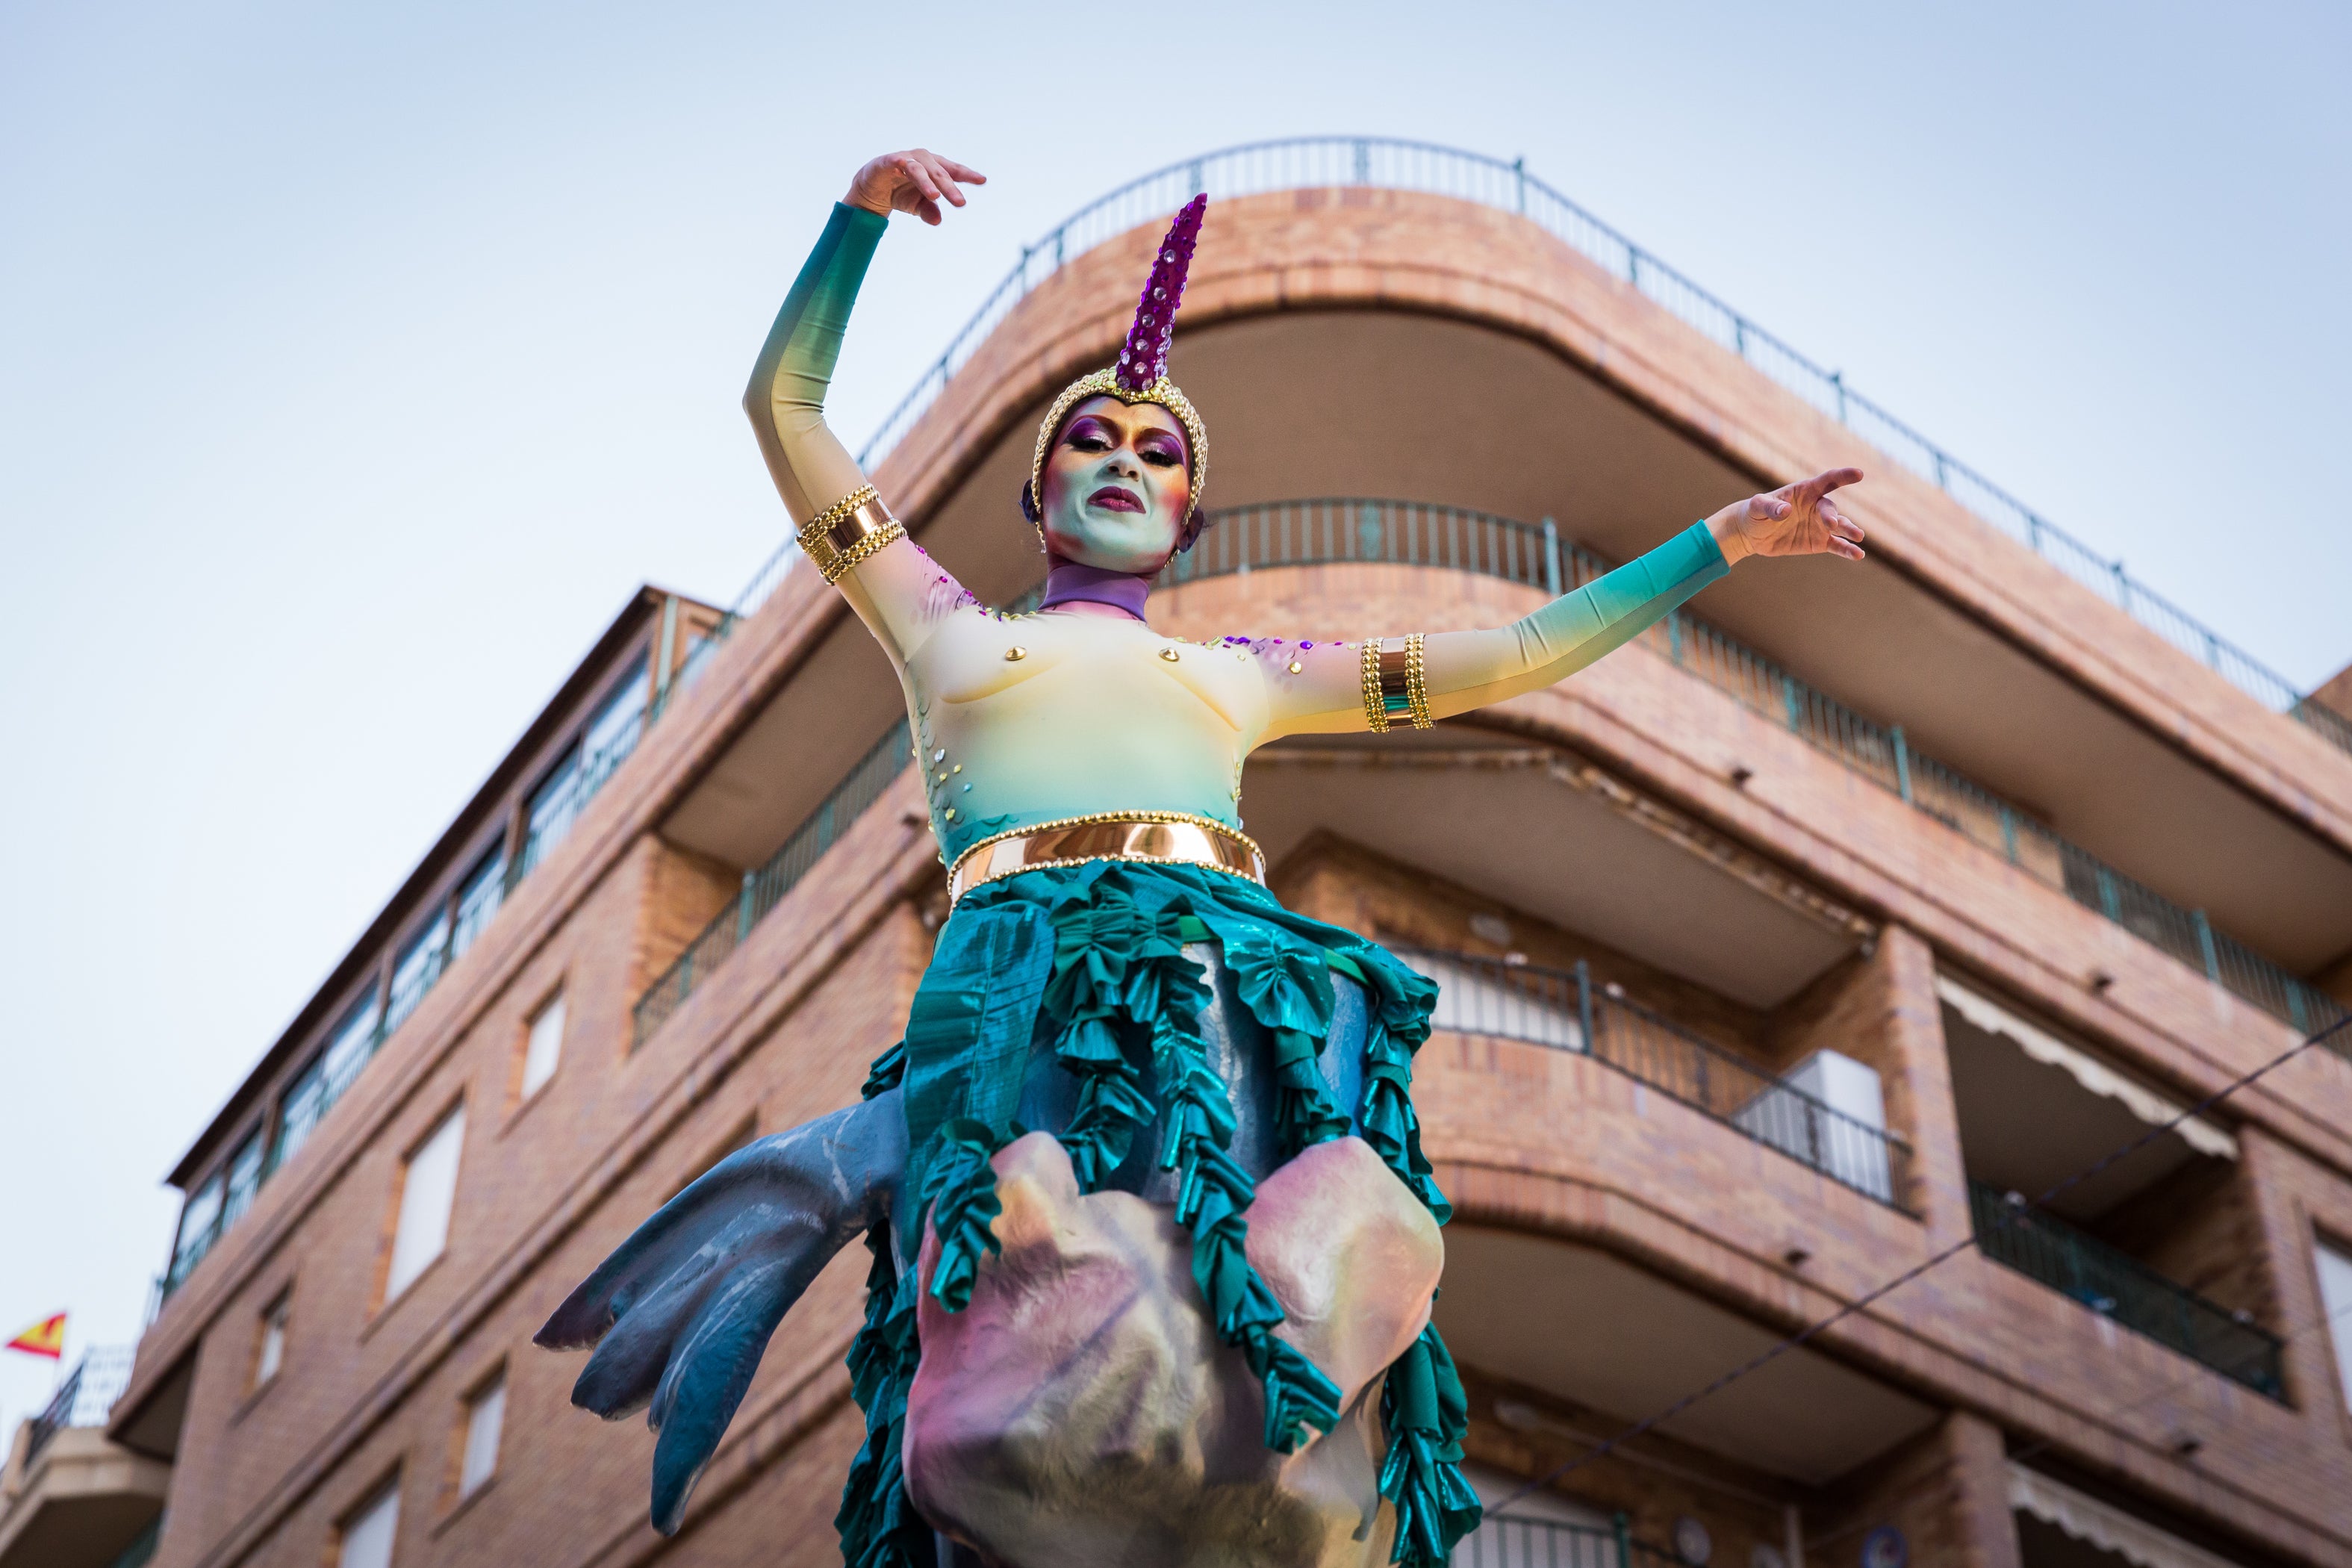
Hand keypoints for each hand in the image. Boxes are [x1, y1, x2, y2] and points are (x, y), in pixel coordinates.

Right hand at [845, 148, 984, 225]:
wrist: (872, 189)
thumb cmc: (901, 193)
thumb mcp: (917, 206)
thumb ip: (929, 211)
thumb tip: (937, 221)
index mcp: (934, 168)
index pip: (953, 171)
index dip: (967, 175)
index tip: (982, 180)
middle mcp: (923, 160)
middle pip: (940, 173)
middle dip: (950, 188)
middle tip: (960, 203)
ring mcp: (906, 158)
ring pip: (921, 169)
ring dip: (928, 182)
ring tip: (935, 196)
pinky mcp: (888, 160)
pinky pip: (898, 162)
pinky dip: (903, 166)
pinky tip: (908, 172)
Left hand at [1706, 467, 1865, 564]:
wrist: (1752, 534)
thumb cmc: (1755, 513)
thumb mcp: (1757, 506)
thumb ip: (1770, 507)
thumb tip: (1785, 510)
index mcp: (1805, 491)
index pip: (1827, 481)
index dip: (1843, 476)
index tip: (1859, 474)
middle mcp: (1816, 507)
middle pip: (1830, 508)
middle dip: (1831, 516)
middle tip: (1831, 524)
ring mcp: (1820, 525)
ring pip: (1840, 526)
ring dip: (1850, 530)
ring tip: (1858, 536)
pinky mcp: (1819, 542)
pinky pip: (1837, 545)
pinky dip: (1847, 550)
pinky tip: (1858, 555)